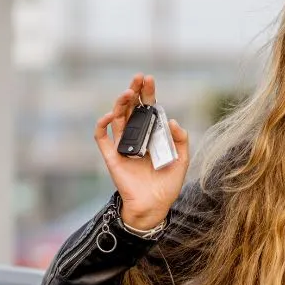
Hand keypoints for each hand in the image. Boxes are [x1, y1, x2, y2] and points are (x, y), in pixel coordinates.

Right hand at [94, 73, 190, 227]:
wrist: (155, 206)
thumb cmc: (168, 184)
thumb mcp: (182, 160)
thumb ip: (181, 140)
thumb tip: (171, 120)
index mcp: (152, 136)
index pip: (148, 109)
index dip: (147, 94)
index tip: (148, 79)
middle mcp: (137, 138)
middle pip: (131, 109)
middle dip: (134, 92)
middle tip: (138, 78)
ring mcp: (123, 146)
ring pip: (117, 119)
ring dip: (120, 104)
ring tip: (128, 92)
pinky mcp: (112, 157)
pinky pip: (102, 138)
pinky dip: (102, 125)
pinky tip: (110, 115)